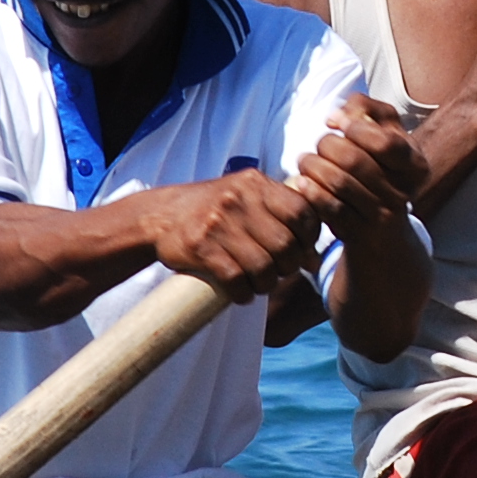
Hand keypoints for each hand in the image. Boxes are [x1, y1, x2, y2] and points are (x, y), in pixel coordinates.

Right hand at [132, 171, 319, 296]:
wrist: (161, 216)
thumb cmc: (215, 210)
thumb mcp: (248, 199)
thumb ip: (281, 217)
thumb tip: (315, 258)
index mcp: (256, 184)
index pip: (302, 211)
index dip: (310, 238)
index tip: (301, 251)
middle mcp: (238, 199)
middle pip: (285, 245)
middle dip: (287, 267)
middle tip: (278, 272)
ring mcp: (218, 223)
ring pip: (263, 266)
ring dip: (266, 284)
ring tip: (259, 284)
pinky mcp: (200, 248)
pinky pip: (236, 279)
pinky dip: (243, 293)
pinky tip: (241, 293)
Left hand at [288, 94, 423, 242]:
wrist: (383, 228)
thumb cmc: (380, 167)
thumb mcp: (386, 133)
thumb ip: (366, 109)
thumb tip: (337, 117)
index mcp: (415, 165)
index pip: (386, 143)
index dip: (356, 129)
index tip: (336, 123)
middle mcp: (403, 192)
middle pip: (356, 161)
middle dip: (328, 146)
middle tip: (319, 145)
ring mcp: (381, 215)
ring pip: (340, 183)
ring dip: (314, 167)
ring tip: (305, 161)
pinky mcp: (358, 233)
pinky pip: (330, 208)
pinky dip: (312, 192)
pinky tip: (302, 182)